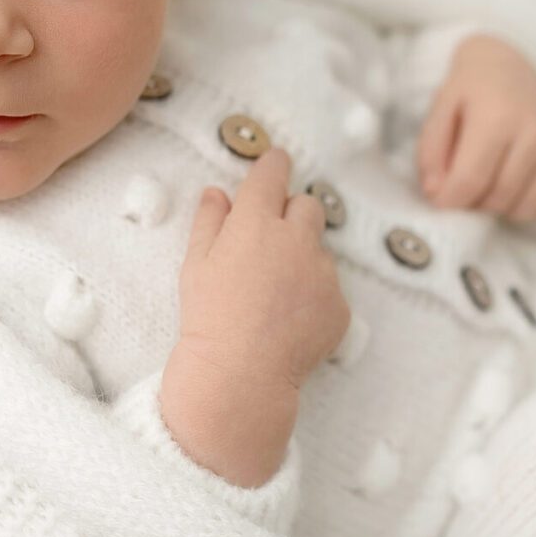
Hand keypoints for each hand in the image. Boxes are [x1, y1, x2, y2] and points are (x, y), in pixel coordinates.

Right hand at [175, 146, 352, 395]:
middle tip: (270, 241)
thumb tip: (218, 192)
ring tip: (275, 292)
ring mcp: (323, 272)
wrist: (240, 374)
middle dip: (292, 214)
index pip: (273, 172)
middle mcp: (296, 239)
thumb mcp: (196, 264)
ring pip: (319, 249)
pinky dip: (314, 296)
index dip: (274, 164)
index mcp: (257, 222)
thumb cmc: (209, 317)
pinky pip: (330, 288)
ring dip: (303, 258)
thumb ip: (209, 221)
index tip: (275, 162)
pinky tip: (289, 318)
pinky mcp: (340, 305)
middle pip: (307, 205)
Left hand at [417, 34, 535, 221]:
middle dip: (473, 204)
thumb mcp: (440, 110)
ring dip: (499, 208)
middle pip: (498, 198)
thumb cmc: (471, 88)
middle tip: (463, 188)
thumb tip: (436, 194)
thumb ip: (432, 153)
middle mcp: (535, 133)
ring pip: (525, 208)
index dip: (449, 200)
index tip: (440, 199)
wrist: (510, 65)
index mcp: (497, 118)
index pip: (470, 181)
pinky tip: (512, 189)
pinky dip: (527, 207)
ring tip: (487, 185)